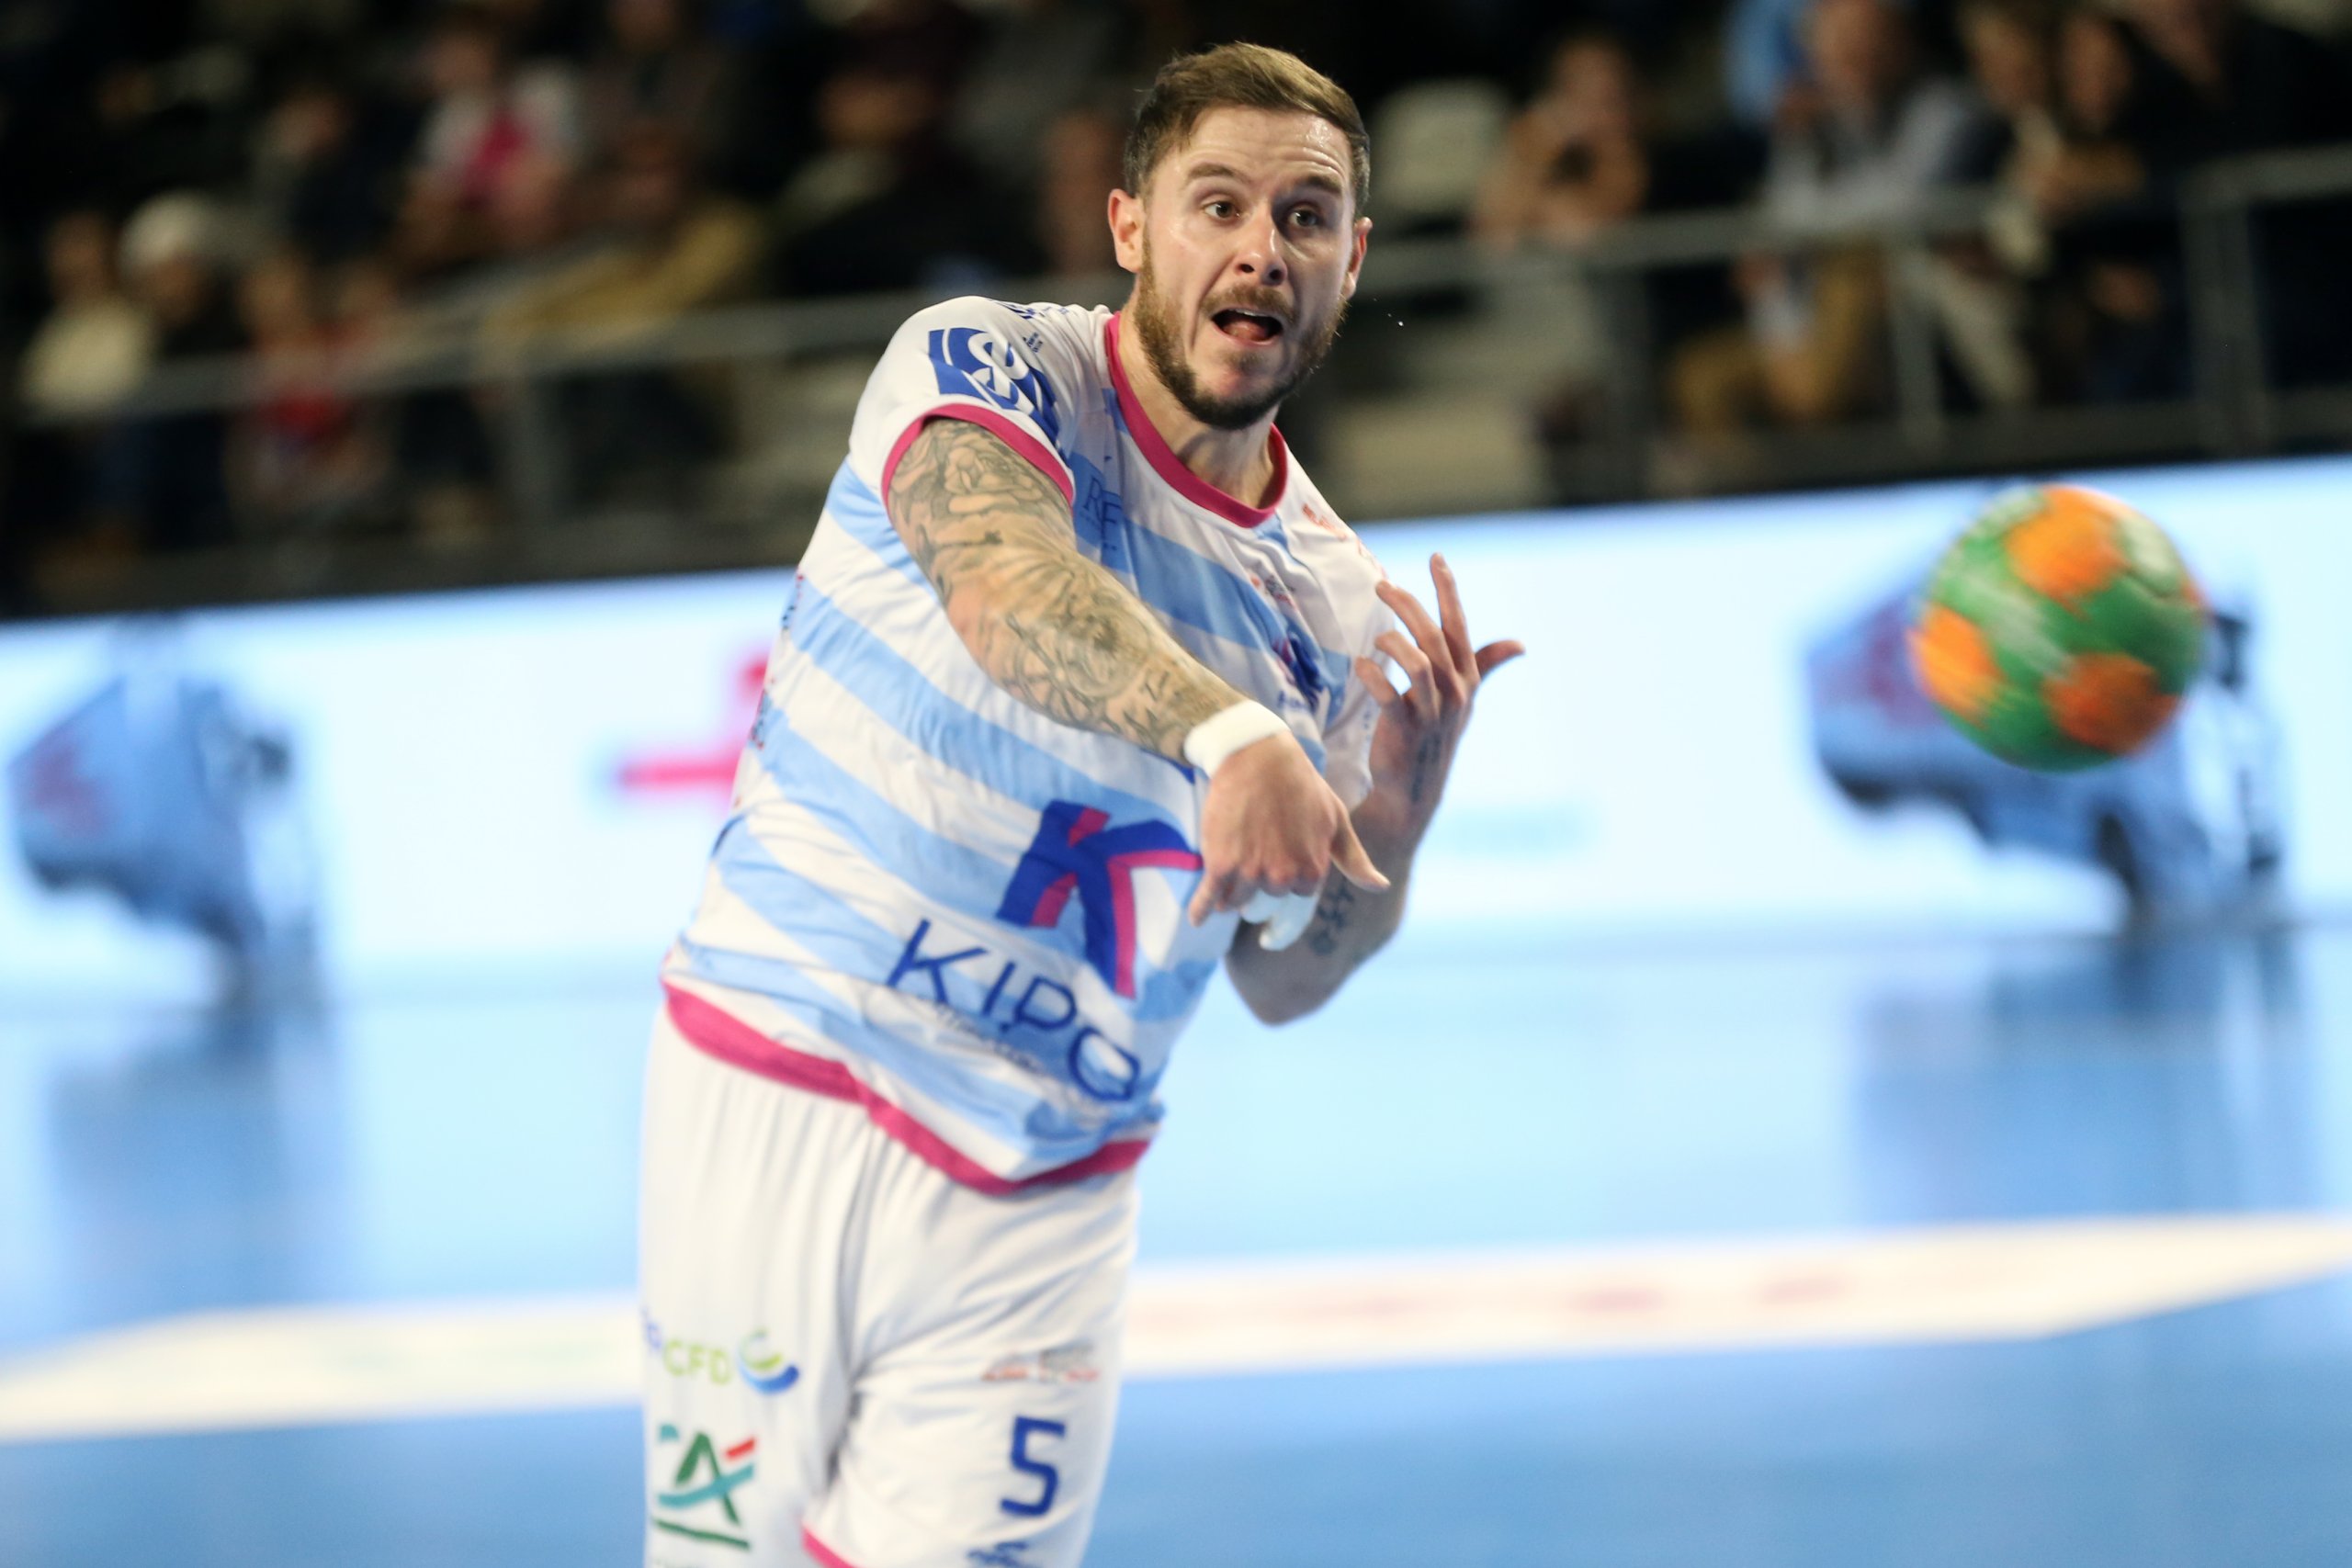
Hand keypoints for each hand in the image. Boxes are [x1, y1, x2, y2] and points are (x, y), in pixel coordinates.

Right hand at [1189, 730, 1386, 925]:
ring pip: (1238, 901)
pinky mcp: (1221, 864)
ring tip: (1233, 854)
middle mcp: (1283, 877)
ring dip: (1232, 888)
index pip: (1295, 897)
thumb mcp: (1336, 819)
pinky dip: (1201, 910)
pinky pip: (1209, 899)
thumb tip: (1381, 888)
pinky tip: (1196, 919)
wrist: (1258, 756)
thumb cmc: (1301, 785)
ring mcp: (1251, 872)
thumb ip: (1355, 859)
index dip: (1287, 876)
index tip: (1280, 852)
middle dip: (1261, 880)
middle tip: (1257, 843)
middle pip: (1266, 900)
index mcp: (1313, 870)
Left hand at [1355, 554, 1524, 850]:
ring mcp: (1431, 712)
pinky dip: (1373, 675)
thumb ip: (1486, 666)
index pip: (1459, 624)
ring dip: (1393, 641)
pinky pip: (1389, 694)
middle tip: (1381, 586)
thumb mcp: (1464, 699)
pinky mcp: (1405, 729)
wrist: (1413, 790)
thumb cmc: (1435, 737)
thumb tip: (1520, 644)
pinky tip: (1362, 666)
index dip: (1448, 589)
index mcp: (1466, 678)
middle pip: (1433, 636)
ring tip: (1376, 638)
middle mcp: (1454, 692)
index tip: (1436, 557)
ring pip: (1417, 662)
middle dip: (1408, 605)